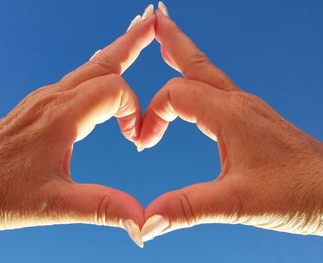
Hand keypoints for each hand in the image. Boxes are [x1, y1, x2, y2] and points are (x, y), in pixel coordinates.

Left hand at [0, 10, 155, 246]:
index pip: (115, 91)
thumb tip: (141, 222)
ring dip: (118, 50)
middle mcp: (54, 98)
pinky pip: (79, 78)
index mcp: (61, 116)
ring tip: (139, 33)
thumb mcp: (54, 206)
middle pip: (103, 60)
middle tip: (156, 20)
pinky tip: (108, 70)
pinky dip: (102, 68)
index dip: (135, 112)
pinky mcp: (42, 105)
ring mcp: (46, 98)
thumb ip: (101, 208)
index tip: (135, 140)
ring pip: (90, 65)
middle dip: (133, 41)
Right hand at [139, 9, 322, 241]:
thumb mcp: (238, 203)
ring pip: (207, 74)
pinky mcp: (252, 121)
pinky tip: (195, 91)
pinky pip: (217, 93)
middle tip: (152, 20)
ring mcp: (247, 110)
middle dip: (172, 41)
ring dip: (183, 58)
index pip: (175, 95)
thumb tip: (147, 222)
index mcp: (231, 114)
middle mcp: (238, 104)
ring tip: (167, 44)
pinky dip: (197, 83)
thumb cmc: (300, 192)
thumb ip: (189, 208)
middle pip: (196, 63)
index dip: (151, 115)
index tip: (143, 143)